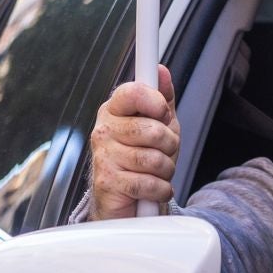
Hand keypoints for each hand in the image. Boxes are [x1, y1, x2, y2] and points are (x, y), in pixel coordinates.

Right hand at [87, 65, 180, 220]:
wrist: (127, 201)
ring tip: (156, 172)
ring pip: (154, 159)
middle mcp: (104, 130)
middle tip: (162, 151)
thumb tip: (161, 71)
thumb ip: (161, 98)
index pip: (133, 92)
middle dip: (169, 145)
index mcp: (114, 110)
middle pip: (153, 130)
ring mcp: (103, 155)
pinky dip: (160, 189)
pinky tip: (152, 188)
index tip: (163, 113)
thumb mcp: (157, 125)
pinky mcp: (107, 182)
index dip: (156, 102)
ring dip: (166, 171)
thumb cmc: (141, 160)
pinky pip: (149, 183)